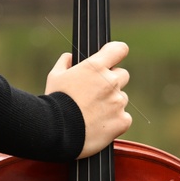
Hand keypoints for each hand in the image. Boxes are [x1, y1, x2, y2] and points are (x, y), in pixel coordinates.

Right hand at [44, 40, 131, 157]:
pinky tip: (100, 124)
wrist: (57, 130)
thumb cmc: (55, 102)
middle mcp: (110, 82)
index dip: (116, 53)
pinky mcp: (122, 121)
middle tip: (96, 92)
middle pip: (122, 75)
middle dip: (112, 81)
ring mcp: (118, 102)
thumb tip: (70, 58)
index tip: (113, 57)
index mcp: (95, 67)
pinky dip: (115, 120)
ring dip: (113, 102)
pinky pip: (124, 118)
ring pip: (122, 98)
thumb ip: (65, 63)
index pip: (119, 50)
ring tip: (94, 112)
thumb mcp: (55, 76)